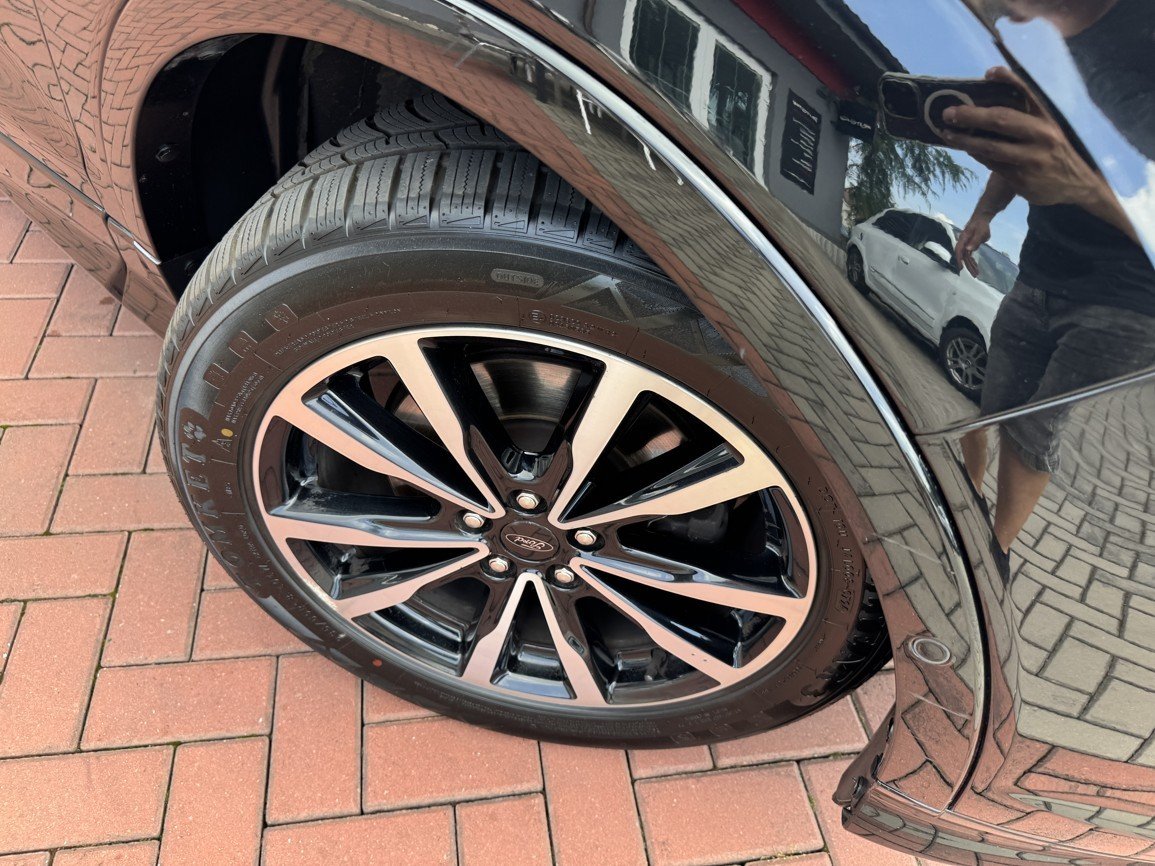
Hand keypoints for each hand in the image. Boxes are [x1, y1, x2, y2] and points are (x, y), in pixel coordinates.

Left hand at [941, 67, 1106, 209]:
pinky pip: (992, 164)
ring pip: (991, 146)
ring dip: (965, 139)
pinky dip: (976, 154)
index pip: (1028, 93)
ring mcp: (1031, 158)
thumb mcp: (1048, 130)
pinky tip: (965, 149)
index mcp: (1048, 119)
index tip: (990, 72)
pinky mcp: (1022, 179)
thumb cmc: (1054, 152)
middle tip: (948, 113)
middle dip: (971, 115)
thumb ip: (1026, 117)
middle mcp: (1042, 135)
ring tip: (947, 133)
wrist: (1076, 186)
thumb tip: (988, 103)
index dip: (1009, 80)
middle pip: (1001, 120)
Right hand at [956, 213, 990, 276]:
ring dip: (971, 265)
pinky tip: (975, 266)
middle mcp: (963, 243)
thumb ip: (975, 241)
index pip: (958, 251)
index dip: (958, 260)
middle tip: (974, 274)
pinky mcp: (970, 245)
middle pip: (964, 256)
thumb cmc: (981, 224)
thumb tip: (968, 249)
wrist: (982, 218)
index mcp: (963, 239)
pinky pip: (969, 255)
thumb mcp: (980, 232)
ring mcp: (966, 244)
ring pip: (967, 257)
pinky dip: (972, 261)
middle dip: (968, 266)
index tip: (961, 268)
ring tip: (976, 273)